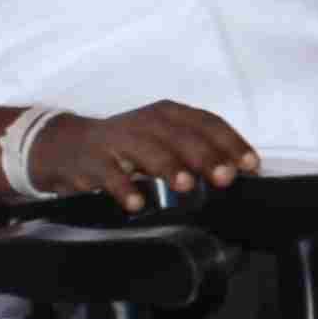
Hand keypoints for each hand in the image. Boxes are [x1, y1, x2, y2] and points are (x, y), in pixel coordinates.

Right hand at [39, 103, 257, 202]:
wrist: (67, 147)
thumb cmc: (126, 148)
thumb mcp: (162, 143)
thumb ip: (196, 154)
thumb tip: (237, 174)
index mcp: (168, 115)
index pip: (206, 123)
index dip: (231, 142)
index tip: (250, 165)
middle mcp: (146, 123)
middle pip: (181, 136)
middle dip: (205, 156)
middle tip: (225, 177)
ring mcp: (118, 140)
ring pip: (147, 150)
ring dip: (168, 167)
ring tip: (186, 185)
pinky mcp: (93, 161)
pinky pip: (110, 175)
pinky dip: (124, 189)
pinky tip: (137, 203)